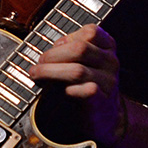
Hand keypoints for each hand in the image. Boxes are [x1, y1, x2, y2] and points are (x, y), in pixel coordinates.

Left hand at [28, 23, 126, 144]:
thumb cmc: (87, 83)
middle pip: (80, 49)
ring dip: (51, 72)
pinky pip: (85, 90)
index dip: (68, 38)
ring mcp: (109, 81)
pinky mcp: (102, 101)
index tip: (54, 48)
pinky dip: (68, 90)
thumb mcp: (83, 61)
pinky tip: (61, 92)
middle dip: (53, 55)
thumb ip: (70, 50)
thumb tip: (47, 53)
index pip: (90, 32)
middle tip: (39, 64)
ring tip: (37, 75)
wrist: (105, 116)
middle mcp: (111, 61)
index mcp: (107, 46)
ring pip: (77, 70)